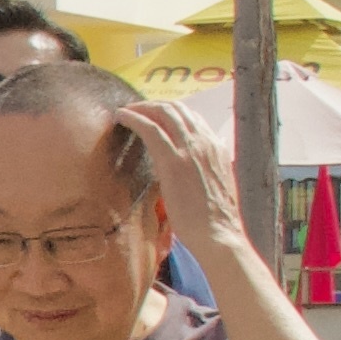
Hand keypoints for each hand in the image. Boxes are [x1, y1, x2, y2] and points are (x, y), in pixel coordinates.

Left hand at [108, 98, 252, 263]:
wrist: (219, 234)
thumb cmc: (216, 220)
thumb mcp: (218, 186)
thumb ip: (209, 169)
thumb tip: (200, 165)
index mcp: (218, 147)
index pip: (192, 117)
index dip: (171, 112)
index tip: (154, 115)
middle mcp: (206, 142)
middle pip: (177, 109)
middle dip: (153, 105)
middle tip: (135, 109)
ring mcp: (190, 148)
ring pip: (163, 113)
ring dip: (140, 108)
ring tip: (124, 111)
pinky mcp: (173, 160)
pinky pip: (150, 128)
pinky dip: (134, 117)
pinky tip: (121, 116)